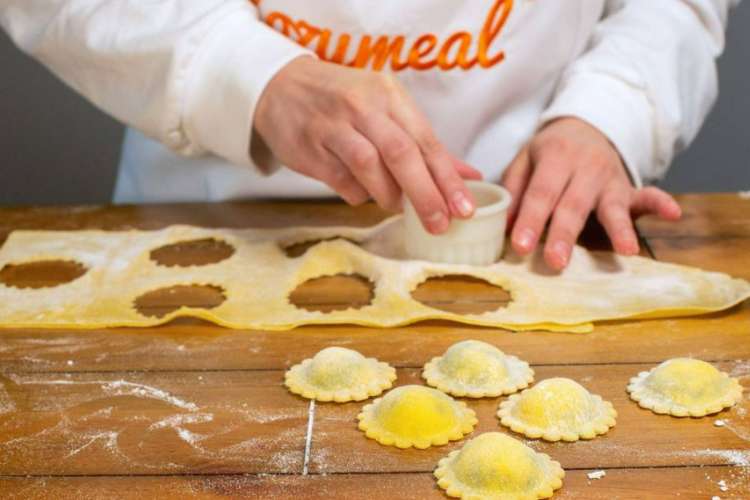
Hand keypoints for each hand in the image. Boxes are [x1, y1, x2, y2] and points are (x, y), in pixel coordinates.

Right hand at [254, 56, 482, 233]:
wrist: (281, 87)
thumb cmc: (344, 100)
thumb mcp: (386, 108)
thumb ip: (425, 144)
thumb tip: (469, 175)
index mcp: (389, 94)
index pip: (426, 140)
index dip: (447, 177)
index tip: (463, 207)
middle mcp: (362, 105)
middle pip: (401, 153)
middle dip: (425, 194)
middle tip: (439, 223)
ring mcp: (332, 126)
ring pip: (369, 167)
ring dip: (388, 195)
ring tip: (397, 207)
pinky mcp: (309, 148)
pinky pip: (341, 181)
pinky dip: (358, 194)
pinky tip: (364, 194)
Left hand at [501, 117, 681, 269]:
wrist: (587, 125)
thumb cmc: (550, 152)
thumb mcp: (525, 159)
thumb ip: (513, 189)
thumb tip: (500, 224)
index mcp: (555, 158)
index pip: (540, 193)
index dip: (529, 220)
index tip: (519, 246)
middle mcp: (585, 168)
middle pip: (573, 205)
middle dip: (564, 234)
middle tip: (555, 262)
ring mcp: (610, 179)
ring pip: (612, 206)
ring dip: (619, 229)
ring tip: (626, 250)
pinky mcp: (629, 188)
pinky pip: (648, 194)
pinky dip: (661, 203)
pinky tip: (673, 214)